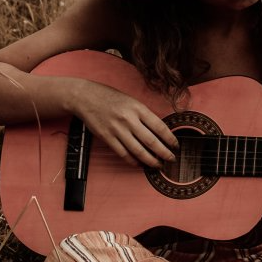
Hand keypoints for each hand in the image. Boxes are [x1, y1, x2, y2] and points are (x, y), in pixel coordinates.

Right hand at [63, 79, 177, 168]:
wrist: (85, 97)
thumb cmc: (110, 97)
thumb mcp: (131, 101)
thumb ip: (144, 115)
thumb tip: (159, 132)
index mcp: (138, 108)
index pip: (159, 127)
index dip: (170, 139)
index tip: (176, 146)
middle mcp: (129, 120)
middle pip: (151, 142)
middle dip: (164, 153)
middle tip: (171, 159)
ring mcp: (117, 130)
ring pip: (138, 151)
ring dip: (150, 161)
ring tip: (158, 164)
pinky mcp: (107, 137)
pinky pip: (123, 153)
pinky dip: (133, 161)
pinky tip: (139, 163)